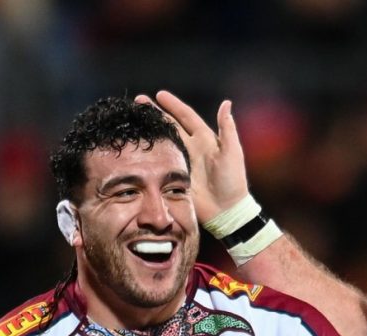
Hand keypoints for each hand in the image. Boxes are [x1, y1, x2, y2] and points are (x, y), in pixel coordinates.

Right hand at [135, 90, 249, 220]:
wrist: (226, 210)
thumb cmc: (233, 181)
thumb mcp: (232, 152)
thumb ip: (227, 129)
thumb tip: (226, 103)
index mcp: (205, 139)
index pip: (186, 116)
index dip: (173, 105)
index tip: (159, 95)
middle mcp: (191, 147)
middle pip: (169, 125)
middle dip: (155, 113)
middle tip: (138, 102)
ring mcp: (182, 161)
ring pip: (163, 141)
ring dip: (149, 130)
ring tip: (133, 120)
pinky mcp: (175, 176)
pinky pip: (160, 162)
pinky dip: (149, 153)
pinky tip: (136, 147)